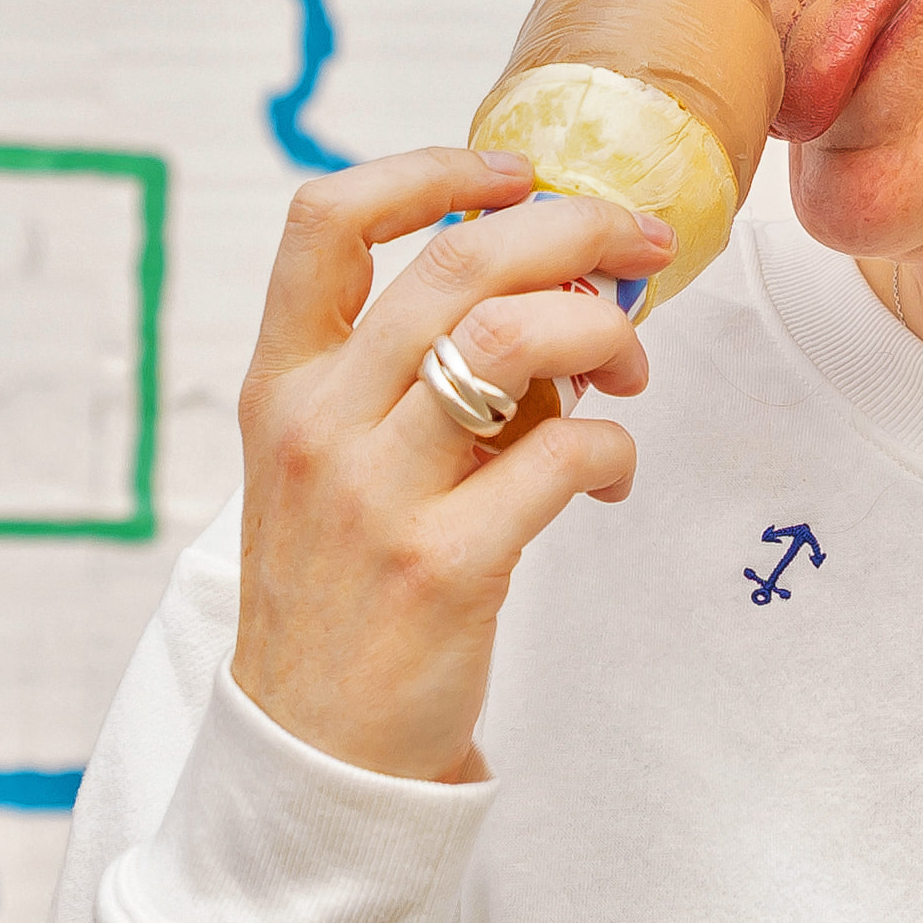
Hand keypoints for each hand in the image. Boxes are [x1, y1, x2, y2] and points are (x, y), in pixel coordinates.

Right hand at [223, 150, 666, 787]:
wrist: (316, 753)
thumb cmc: (347, 592)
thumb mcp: (341, 467)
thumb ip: (421, 377)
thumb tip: (561, 290)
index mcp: (280, 384)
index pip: (324, 220)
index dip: (429, 170)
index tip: (517, 174)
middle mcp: (314, 424)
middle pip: (455, 261)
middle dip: (574, 231)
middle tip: (642, 251)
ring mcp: (373, 494)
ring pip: (510, 339)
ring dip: (601, 330)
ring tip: (630, 368)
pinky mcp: (441, 566)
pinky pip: (562, 455)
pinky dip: (614, 445)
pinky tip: (613, 470)